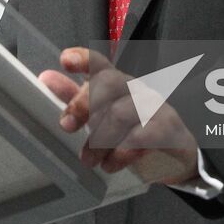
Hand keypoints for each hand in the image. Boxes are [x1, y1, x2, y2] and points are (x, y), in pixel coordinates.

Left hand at [37, 47, 198, 185]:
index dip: (84, 59)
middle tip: (66, 126)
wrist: (177, 153)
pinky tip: (110, 164)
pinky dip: (120, 154)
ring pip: (121, 113)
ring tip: (88, 159)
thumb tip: (45, 78)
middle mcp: (136, 89)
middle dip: (83, 103)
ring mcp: (154, 107)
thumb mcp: (103, 114)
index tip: (65, 60)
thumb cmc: (135, 129)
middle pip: (109, 83)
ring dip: (98, 139)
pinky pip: (140, 137)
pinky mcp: (167, 130)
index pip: (101, 64)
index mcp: (118, 83)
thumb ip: (76, 97)